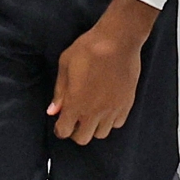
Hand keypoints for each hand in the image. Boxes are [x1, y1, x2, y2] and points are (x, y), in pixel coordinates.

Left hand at [48, 0, 158, 144]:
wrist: (118, 40)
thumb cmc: (89, 48)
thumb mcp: (65, 65)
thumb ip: (59, 92)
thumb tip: (53, 111)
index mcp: (77, 103)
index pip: (65, 131)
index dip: (60, 128)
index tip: (60, 122)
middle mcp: (95, 111)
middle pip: (83, 138)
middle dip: (76, 131)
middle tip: (75, 118)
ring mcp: (113, 109)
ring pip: (101, 134)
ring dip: (93, 127)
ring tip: (91, 113)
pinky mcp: (126, 104)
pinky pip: (117, 124)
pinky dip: (109, 121)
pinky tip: (105, 108)